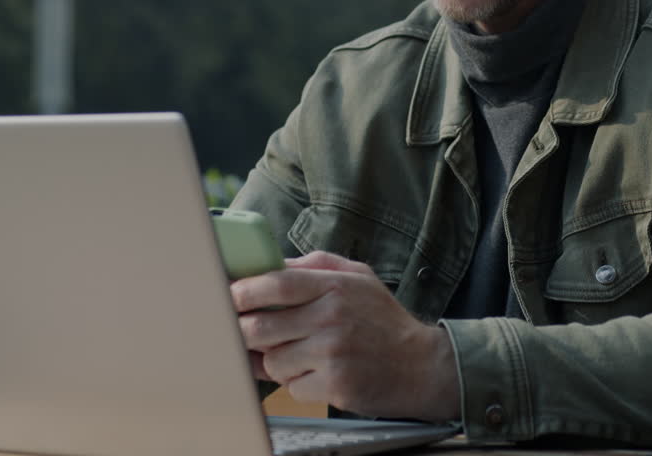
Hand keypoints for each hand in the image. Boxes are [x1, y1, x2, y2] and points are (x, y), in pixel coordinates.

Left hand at [230, 251, 460, 421]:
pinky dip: (298, 384)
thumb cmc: (384, 321)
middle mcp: (332, 317)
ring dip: (277, 362)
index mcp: (335, 286)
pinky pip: (292, 387)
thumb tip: (273, 263)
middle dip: (244, 333)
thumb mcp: (359, 278)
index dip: (243, 291)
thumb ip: (317, 265)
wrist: (422, 365)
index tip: (229, 296)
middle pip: (261, 327)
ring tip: (301, 356)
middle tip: (245, 334)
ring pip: (272, 362)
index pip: (276, 283)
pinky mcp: (335, 385)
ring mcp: (333, 353)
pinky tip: (319, 374)